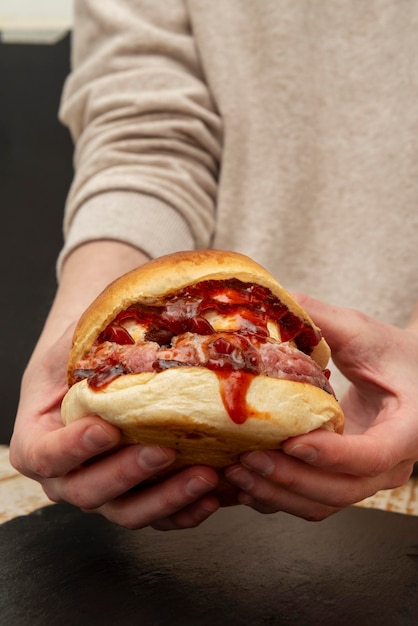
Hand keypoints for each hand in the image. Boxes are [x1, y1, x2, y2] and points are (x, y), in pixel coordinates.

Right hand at [10, 325, 219, 529]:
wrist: (92, 373)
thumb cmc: (78, 358)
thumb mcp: (73, 345)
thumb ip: (89, 348)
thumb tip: (134, 338)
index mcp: (38, 441)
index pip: (46, 455)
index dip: (74, 448)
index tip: (105, 428)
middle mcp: (66, 476)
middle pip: (87, 491)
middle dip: (128, 473)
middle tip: (163, 450)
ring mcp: (103, 492)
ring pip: (127, 512)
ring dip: (166, 498)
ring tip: (204, 476)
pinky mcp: (136, 499)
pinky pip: (158, 519)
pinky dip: (186, 511)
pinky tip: (212, 496)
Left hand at [225, 297, 417, 519]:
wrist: (410, 377)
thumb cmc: (393, 354)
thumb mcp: (363, 331)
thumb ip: (322, 320)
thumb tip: (270, 304)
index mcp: (408, 427)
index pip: (373, 455)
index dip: (331, 455)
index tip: (292, 442)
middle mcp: (390, 463)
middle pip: (343, 490)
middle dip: (291, 479)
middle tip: (248, 459)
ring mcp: (366, 476)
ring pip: (324, 504)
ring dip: (278, 495)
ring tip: (236, 473)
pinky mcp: (343, 478)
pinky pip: (312, 501)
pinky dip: (278, 498)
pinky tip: (244, 484)